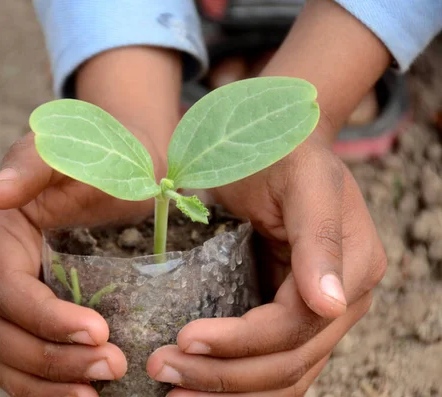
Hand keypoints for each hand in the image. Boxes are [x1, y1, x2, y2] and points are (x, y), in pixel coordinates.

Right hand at [0, 132, 163, 396]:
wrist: (122, 166)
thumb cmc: (99, 155)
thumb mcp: (68, 149)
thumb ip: (31, 165)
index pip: (7, 289)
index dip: (47, 317)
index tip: (98, 332)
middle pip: (5, 331)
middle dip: (54, 358)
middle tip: (111, 367)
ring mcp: (2, 295)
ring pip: (7, 356)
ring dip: (48, 382)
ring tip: (98, 392)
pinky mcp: (25, 313)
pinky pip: (20, 361)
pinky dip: (43, 385)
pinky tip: (80, 394)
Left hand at [146, 135, 386, 395]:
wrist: (278, 142)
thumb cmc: (286, 151)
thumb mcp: (303, 181)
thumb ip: (318, 238)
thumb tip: (331, 306)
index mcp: (354, 269)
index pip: (295, 327)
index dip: (241, 342)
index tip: (185, 338)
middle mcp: (342, 300)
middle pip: (287, 362)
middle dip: (224, 375)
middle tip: (163, 370)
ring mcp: (318, 313)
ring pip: (281, 374)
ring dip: (227, 390)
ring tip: (173, 389)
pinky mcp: (290, 313)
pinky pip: (270, 361)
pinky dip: (237, 380)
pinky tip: (197, 382)